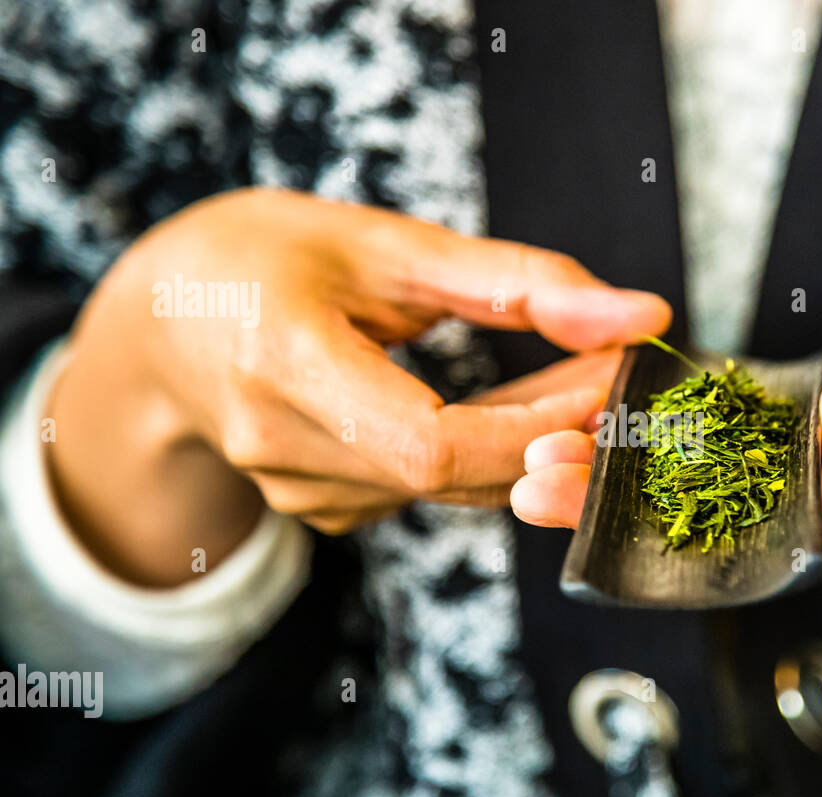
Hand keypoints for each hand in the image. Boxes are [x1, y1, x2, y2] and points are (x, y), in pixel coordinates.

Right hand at [47, 188, 668, 584]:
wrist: (160, 326)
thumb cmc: (260, 261)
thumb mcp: (383, 243)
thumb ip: (516, 281)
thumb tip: (643, 316)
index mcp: (281, 364)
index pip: (433, 443)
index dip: (539, 425)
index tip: (612, 376)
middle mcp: (281, 449)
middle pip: (456, 473)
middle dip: (558, 427)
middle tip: (616, 367)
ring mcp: (301, 493)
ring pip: (455, 488)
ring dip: (535, 440)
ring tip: (579, 372)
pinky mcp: (324, 509)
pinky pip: (433, 491)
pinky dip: (492, 452)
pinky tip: (522, 407)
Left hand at [512, 258, 821, 630]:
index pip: (793, 516)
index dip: (690, 503)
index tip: (600, 485)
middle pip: (747, 519)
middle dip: (641, 502)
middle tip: (535, 481)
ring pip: (743, 495)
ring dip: (650, 478)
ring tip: (551, 459)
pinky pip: (763, 459)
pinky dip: (694, 447)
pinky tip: (626, 431)